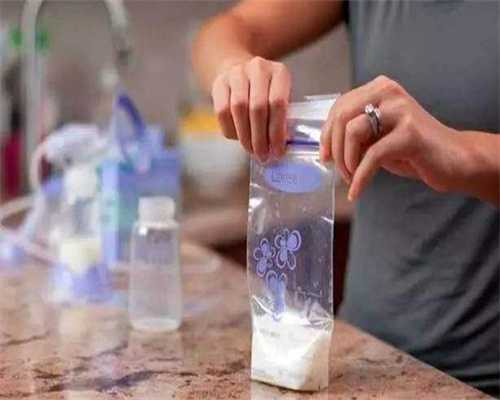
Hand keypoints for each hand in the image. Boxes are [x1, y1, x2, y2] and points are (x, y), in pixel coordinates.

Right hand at [211, 56, 290, 160]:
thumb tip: (280, 146)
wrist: (239, 70)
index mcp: (279, 72)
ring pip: (238, 109)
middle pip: (258, 108)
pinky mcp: (219, 83)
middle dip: (260, 138)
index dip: (277, 131)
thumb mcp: (280, 98)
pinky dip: (230, 129)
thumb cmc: (266, 92)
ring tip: (251, 151)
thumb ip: (282, 118)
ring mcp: (236, 73)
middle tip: (263, 156)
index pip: (278, 103)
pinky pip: (222, 111)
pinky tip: (238, 139)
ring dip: (245, 136)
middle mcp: (258, 68)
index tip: (278, 151)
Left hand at [320, 75, 466, 200]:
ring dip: (346, 162)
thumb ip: (355, 134)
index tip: (324, 156)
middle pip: (342, 116)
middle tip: (337, 171)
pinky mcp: (409, 133)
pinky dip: (360, 177)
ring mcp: (401, 110)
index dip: (326, 134)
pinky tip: (356, 191)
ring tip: (351, 179)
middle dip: (333, 148)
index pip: (340, 106)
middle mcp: (388, 92)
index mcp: (379, 89)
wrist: (454, 159)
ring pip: (353, 131)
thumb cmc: (411, 149)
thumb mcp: (377, 136)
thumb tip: (325, 148)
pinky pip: (372, 156)